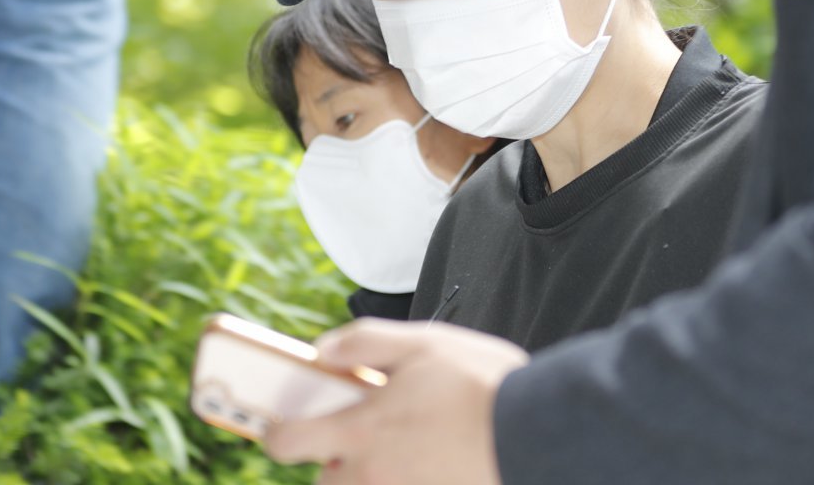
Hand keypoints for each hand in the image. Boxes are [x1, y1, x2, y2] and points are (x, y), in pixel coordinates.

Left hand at [264, 319, 529, 484]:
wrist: (537, 430)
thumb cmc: (483, 383)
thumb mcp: (423, 342)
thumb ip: (365, 342)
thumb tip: (322, 350)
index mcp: (361, 429)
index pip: (287, 442)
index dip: (276, 432)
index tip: (283, 423)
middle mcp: (372, 473)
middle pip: (324, 480)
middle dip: (335, 459)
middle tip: (365, 431)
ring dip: (368, 474)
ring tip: (404, 447)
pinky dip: (406, 478)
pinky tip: (432, 459)